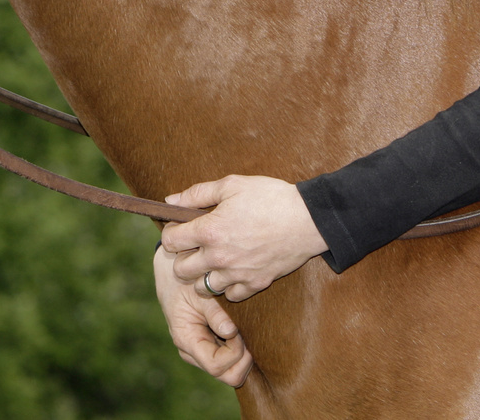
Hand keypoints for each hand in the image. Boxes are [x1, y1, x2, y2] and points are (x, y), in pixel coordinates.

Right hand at [155, 243, 252, 386]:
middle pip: (227, 375)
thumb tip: (231, 332)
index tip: (240, 331)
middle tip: (247, 334)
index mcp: (186, 340)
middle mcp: (192, 352)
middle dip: (243, 360)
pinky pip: (229, 358)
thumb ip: (215, 313)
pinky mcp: (207, 344)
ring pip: (230, 370)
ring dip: (242, 354)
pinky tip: (240, 329)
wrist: (172, 270)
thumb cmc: (185, 278)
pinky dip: (239, 349)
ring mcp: (199, 350)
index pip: (217, 366)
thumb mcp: (199, 291)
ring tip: (242, 328)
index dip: (235, 353)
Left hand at [159, 175, 326, 301]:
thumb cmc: (270, 197)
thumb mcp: (232, 185)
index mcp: (209, 231)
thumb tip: (171, 200)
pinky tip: (234, 270)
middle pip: (181, 270)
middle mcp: (219, 257)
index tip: (182, 228)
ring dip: (203, 275)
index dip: (172, 233)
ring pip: (202, 288)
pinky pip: (230, 295)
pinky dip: (228, 286)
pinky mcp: (255, 284)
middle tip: (196, 246)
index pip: (170, 242)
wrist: (308, 219)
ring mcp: (237, 274)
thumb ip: (197, 193)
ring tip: (214, 260)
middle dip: (183, 257)